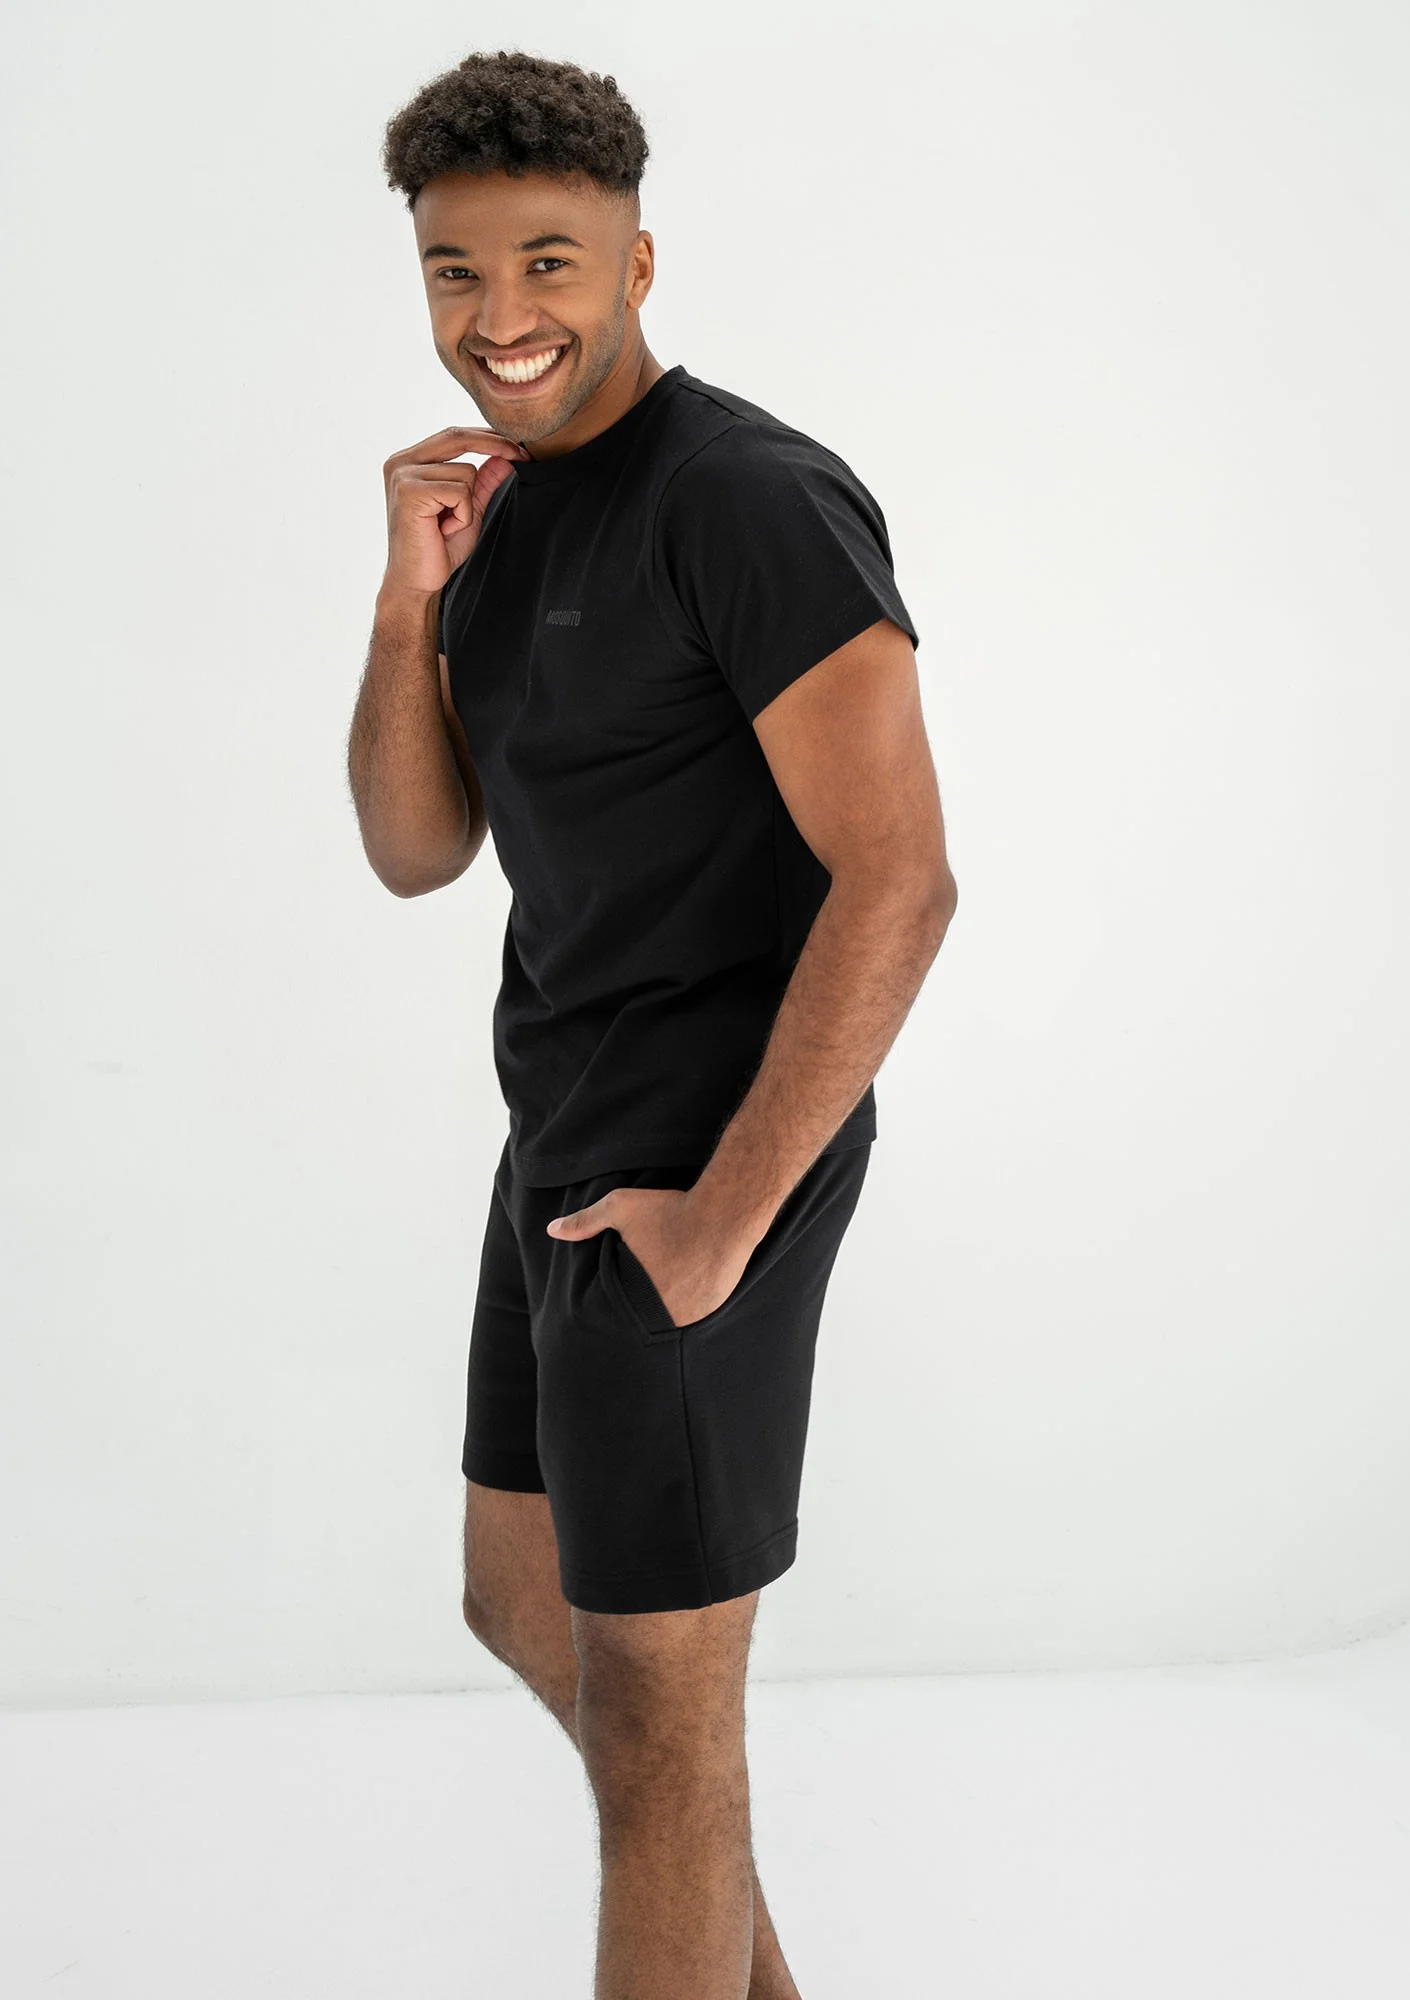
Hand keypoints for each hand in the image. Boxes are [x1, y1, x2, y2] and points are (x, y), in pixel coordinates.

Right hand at [380, 424, 529, 599]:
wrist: (416, 582)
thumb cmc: (438, 549)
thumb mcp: (469, 509)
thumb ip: (483, 481)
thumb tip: (506, 456)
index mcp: (410, 461)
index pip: (454, 435)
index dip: (488, 437)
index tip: (519, 447)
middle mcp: (401, 462)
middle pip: (457, 437)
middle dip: (495, 444)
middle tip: (523, 457)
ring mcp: (402, 475)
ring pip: (464, 471)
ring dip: (468, 505)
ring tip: (447, 526)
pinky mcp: (409, 492)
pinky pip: (459, 491)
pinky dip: (461, 515)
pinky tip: (443, 530)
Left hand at [547, 1187, 761, 1329]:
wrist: (724, 1214)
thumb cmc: (671, 1211)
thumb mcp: (622, 1209)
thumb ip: (586, 1222)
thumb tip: (552, 1230)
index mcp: (634, 1296)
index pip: (618, 1313)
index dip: (619, 1304)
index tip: (622, 1295)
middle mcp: (663, 1315)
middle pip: (645, 1321)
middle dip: (643, 1309)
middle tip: (647, 1292)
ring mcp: (690, 1317)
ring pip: (672, 1321)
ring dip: (668, 1312)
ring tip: (668, 1292)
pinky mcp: (712, 1311)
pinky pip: (696, 1318)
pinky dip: (691, 1307)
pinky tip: (690, 1291)